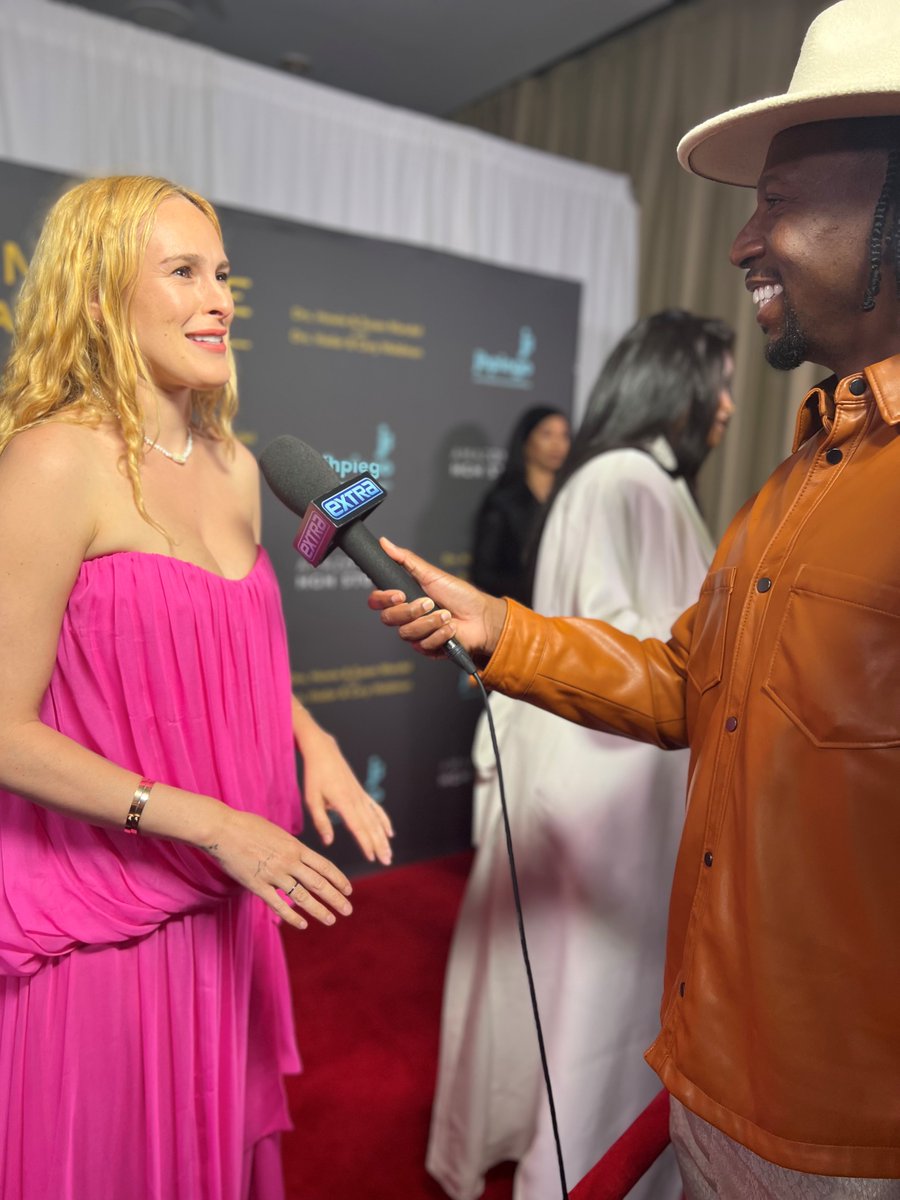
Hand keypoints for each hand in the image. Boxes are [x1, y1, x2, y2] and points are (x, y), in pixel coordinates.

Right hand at [203, 807, 352, 931]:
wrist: (222, 829)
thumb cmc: (247, 826)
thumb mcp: (277, 832)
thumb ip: (290, 846)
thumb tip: (299, 854)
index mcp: (296, 847)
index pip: (325, 866)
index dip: (339, 880)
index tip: (348, 890)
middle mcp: (289, 861)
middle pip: (319, 883)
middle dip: (336, 898)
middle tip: (348, 910)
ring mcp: (274, 874)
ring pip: (302, 897)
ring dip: (319, 910)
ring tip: (331, 920)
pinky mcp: (257, 885)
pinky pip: (278, 904)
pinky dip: (292, 916)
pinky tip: (302, 924)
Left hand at [295, 710, 393, 865]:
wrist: (324, 752)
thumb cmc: (314, 776)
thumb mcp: (311, 799)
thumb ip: (321, 821)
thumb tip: (328, 842)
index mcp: (343, 802)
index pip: (357, 827)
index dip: (365, 843)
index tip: (371, 857)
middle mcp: (356, 800)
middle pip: (371, 826)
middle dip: (379, 845)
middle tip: (386, 861)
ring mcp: (361, 795)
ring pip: (375, 820)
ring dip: (383, 837)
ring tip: (389, 853)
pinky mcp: (361, 792)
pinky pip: (376, 809)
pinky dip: (384, 820)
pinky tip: (389, 832)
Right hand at [367, 538, 506, 662]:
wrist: (481, 617)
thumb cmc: (459, 595)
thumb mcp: (431, 574)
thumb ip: (405, 560)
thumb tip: (385, 543)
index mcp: (404, 598)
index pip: (377, 601)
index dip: (383, 599)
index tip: (399, 594)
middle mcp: (406, 617)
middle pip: (388, 618)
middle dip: (411, 611)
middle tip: (429, 603)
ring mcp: (416, 634)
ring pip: (406, 633)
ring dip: (429, 622)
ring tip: (446, 615)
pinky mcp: (427, 648)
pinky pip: (422, 645)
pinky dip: (439, 634)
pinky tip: (451, 628)